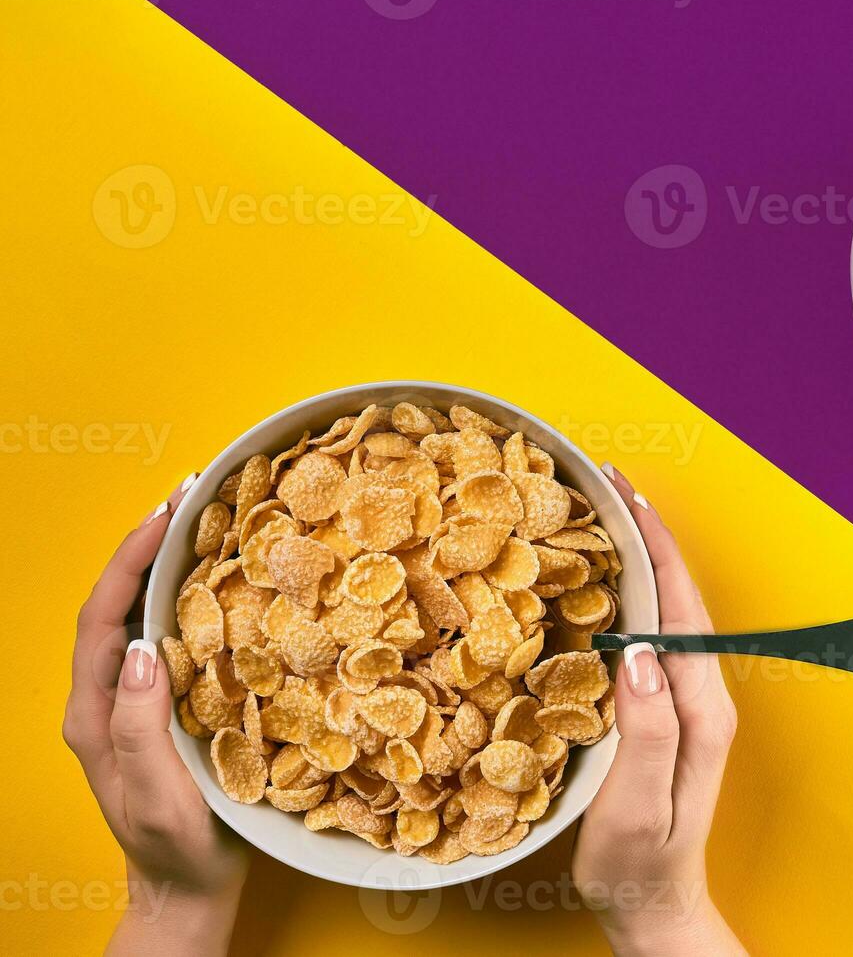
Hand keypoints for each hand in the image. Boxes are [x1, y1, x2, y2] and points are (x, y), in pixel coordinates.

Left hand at [64, 476, 247, 956]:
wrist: (187, 891)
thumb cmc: (175, 850)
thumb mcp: (155, 794)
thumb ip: (138, 725)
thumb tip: (141, 648)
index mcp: (93, 713)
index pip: (101, 617)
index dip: (129, 559)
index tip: (166, 512)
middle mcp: (106, 699)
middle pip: (117, 604)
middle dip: (147, 545)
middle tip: (191, 497)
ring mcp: (133, 703)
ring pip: (141, 617)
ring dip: (168, 566)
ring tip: (207, 524)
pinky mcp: (164, 709)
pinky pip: (171, 639)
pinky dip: (191, 600)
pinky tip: (224, 584)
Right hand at [573, 465, 744, 956]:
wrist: (654, 908)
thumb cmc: (640, 867)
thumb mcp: (638, 808)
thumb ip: (647, 731)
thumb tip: (638, 652)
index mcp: (702, 709)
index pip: (682, 609)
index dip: (658, 548)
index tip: (630, 497)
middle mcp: (702, 696)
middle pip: (680, 598)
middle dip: (652, 535)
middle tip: (612, 481)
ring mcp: (686, 703)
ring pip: (668, 612)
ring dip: (643, 558)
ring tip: (609, 512)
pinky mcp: (666, 712)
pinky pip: (651, 636)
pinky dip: (632, 595)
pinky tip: (604, 582)